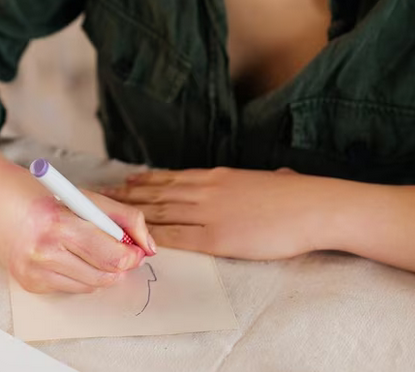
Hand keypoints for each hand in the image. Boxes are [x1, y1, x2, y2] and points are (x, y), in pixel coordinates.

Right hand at [0, 173, 155, 293]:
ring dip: (100, 271)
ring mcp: (33, 272)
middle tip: (122, 252)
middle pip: (103, 274)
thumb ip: (122, 217)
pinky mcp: (28, 284)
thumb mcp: (83, 196)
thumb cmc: (39, 194)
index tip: (137, 250)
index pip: (109, 253)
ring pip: (90, 285)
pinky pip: (70, 288)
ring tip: (91, 249)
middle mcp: (42, 252)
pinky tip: (66, 255)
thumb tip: (148, 246)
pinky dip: (78, 275)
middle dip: (119, 265)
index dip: (130, 254)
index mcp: (57, 224)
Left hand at [101, 167, 329, 260]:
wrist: (314, 207)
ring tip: (107, 215)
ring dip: (130, 215)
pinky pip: (176, 237)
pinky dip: (152, 238)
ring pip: (159, 212)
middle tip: (101, 196)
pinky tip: (135, 239)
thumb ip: (265, 180)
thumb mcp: (276, 179)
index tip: (126, 181)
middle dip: (126, 196)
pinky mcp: (215, 237)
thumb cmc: (302, 196)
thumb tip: (279, 177)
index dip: (145, 181)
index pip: (171, 177)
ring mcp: (208, 213)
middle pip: (156, 193)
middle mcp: (206, 190)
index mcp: (218, 176)